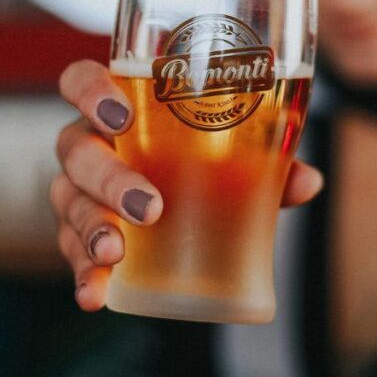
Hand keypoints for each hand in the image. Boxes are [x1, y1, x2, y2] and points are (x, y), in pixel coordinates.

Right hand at [51, 59, 324, 311]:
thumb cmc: (202, 155)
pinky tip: (94, 295)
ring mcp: (79, 190)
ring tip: (114, 253)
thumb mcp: (234, 152)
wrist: (186, 196)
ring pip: (69, 202)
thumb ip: (267, 160)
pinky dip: (83, 274)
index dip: (91, 93)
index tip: (120, 117)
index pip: (81, 81)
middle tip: (148, 206)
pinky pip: (72, 252)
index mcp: (118, 107)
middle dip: (108, 178)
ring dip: (90, 228)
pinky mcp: (80, 235)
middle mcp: (88, 143)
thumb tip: (308, 181)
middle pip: (76, 149)